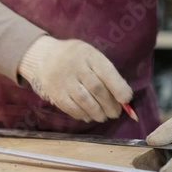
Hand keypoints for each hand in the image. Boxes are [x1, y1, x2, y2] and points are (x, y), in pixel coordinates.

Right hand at [18, 36, 132, 122]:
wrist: (44, 56)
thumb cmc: (75, 58)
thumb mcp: (90, 55)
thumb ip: (105, 72)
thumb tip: (122, 97)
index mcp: (88, 55)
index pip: (106, 72)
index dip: (119, 88)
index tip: (126, 99)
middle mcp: (75, 67)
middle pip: (96, 89)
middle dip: (110, 104)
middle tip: (116, 113)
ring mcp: (63, 81)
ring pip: (85, 101)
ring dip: (97, 112)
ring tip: (103, 117)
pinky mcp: (55, 93)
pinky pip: (71, 108)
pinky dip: (82, 115)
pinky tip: (89, 116)